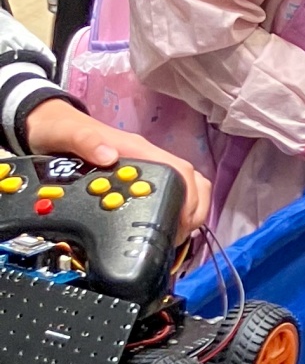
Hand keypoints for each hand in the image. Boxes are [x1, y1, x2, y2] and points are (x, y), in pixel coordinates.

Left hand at [21, 96, 211, 231]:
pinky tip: (164, 229)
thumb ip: (86, 142)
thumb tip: (109, 156)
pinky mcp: (139, 181)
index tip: (181, 223)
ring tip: (174, 235)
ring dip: (189, 213)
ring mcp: (146, 170)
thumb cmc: (61, 130)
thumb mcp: (67, 135)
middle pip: (192, 182)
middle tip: (176, 236)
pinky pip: (169, 195)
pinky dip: (175, 213)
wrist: (50, 127)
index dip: (189, 197)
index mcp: (138, 150)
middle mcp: (148, 159)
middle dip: (194, 211)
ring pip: (187, 189)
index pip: (179, 170)